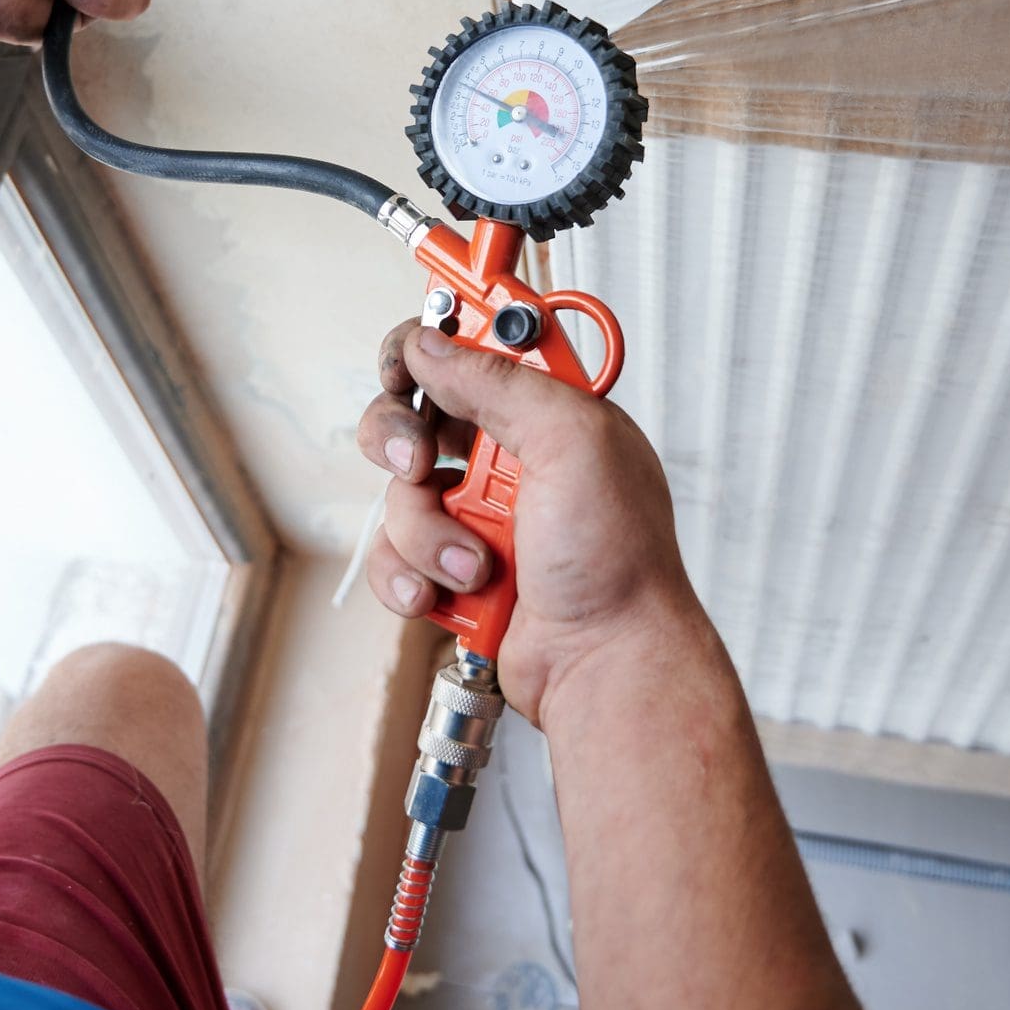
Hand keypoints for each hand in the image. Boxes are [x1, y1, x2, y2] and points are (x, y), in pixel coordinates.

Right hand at [357, 322, 701, 723]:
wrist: (604, 663)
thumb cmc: (617, 562)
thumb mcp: (574, 442)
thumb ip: (499, 382)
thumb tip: (430, 346)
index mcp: (547, 414)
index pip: (472, 352)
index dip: (428, 346)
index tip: (404, 363)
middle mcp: (509, 459)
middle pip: (410, 415)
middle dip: (401, 440)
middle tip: (418, 461)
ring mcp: (476, 516)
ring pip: (397, 494)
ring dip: (426, 533)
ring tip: (475, 564)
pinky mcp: (449, 569)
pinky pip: (392, 554)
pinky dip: (410, 575)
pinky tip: (445, 593)